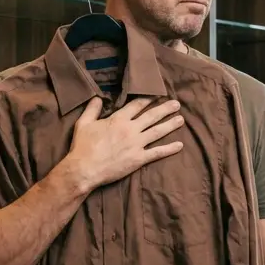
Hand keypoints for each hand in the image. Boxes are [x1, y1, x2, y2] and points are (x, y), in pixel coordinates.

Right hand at [61, 97, 184, 191]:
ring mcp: (136, 144)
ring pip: (158, 131)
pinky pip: (157, 153)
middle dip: (165, 109)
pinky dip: (169, 149)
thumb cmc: (82, 147)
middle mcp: (130, 129)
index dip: (148, 99)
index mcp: (118, 119)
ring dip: (171, 125)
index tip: (158, 94)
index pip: (137, 105)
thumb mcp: (84, 123)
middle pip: (152, 116)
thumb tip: (97, 97)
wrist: (85, 169)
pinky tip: (179, 145)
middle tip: (176, 104)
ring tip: (181, 119)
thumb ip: (92, 109)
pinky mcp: (139, 159)